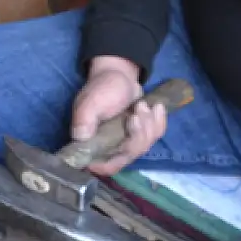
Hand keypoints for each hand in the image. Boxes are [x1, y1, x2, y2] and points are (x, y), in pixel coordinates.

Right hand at [68, 56, 163, 175]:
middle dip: (138, 133)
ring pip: (144, 147)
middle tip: (139, 109)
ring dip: (149, 124)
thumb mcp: (91, 101)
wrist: (119, 74)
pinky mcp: (141, 136)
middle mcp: (109, 148)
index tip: (127, 138)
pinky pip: (155, 137)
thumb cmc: (102, 87)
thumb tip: (80, 138)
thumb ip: (84, 119)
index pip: (103, 166)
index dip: (116, 160)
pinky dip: (160, 122)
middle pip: (129, 155)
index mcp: (92, 143)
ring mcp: (126, 143)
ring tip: (143, 105)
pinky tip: (157, 107)